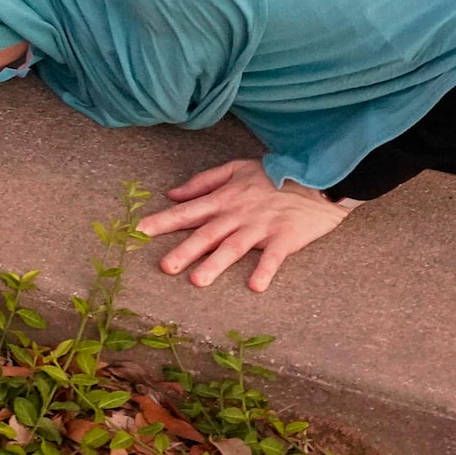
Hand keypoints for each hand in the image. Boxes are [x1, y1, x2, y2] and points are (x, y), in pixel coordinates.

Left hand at [142, 158, 353, 291]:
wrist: (317, 178)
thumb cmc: (274, 175)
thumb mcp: (236, 168)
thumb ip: (203, 181)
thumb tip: (172, 194)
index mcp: (224, 199)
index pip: (187, 212)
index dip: (162, 221)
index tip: (138, 231)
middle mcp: (238, 214)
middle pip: (207, 234)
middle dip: (184, 250)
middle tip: (164, 267)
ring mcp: (261, 226)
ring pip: (234, 247)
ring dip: (216, 264)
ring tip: (198, 281)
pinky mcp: (285, 237)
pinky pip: (274, 256)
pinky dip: (265, 270)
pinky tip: (255, 286)